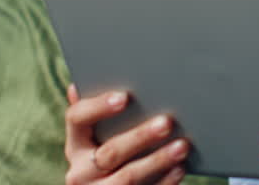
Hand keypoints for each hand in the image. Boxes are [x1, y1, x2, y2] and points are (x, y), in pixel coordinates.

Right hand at [64, 83, 190, 184]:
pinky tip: (180, 168)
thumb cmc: (111, 150)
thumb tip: (78, 84)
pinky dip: (164, 181)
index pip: (77, 119)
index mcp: (76, 144)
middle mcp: (81, 171)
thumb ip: (96, 112)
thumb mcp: (98, 135)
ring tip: (182, 145)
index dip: (98, 107)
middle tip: (167, 122)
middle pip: (110, 152)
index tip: (124, 96)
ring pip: (127, 177)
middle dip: (140, 137)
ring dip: (157, 161)